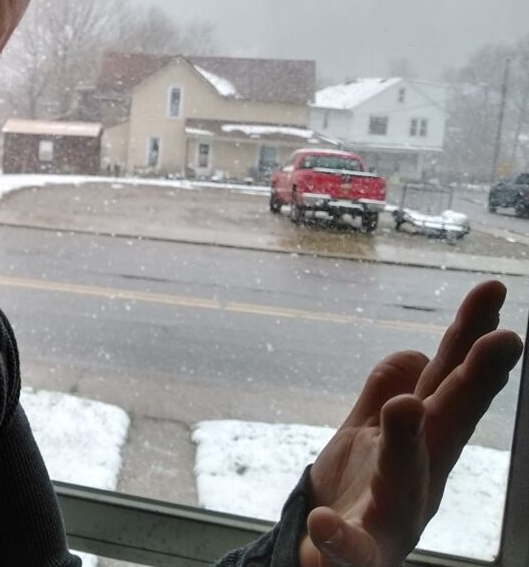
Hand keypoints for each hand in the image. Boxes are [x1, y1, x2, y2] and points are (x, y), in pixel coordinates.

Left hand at [300, 280, 523, 566]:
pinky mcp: (358, 557)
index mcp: (421, 442)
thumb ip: (385, 392)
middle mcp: (419, 478)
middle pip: (448, 424)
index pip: (448, 382)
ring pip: (405, 483)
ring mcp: (392, 519)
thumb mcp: (366, 433)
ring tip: (403, 407)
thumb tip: (413, 353)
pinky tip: (323, 527)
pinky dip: (339, 540)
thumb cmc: (356, 494)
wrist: (326, 559)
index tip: (492, 289)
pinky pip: (350, 551)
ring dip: (406, 443)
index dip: (469, 337)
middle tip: (505, 339)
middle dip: (474, 382)